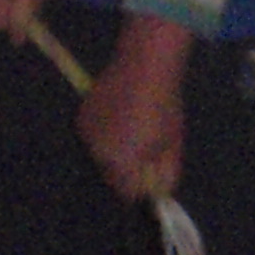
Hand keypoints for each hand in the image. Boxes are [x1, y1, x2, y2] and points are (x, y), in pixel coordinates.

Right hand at [78, 13, 191, 203]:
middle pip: (114, 173)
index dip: (143, 185)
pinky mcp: (82, 116)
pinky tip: (123, 113)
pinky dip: (108, 131)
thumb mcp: (172, 141)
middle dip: (129, 167)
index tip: (154, 175)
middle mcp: (97, 152)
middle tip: (149, 147)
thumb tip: (161, 191)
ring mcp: (87, 133)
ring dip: (117, 149)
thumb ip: (166, 171)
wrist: (145, 63)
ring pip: (104, 154)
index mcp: (120, 161)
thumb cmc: (163, 103)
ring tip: (137, 125)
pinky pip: (96, 135)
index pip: (128, 192)